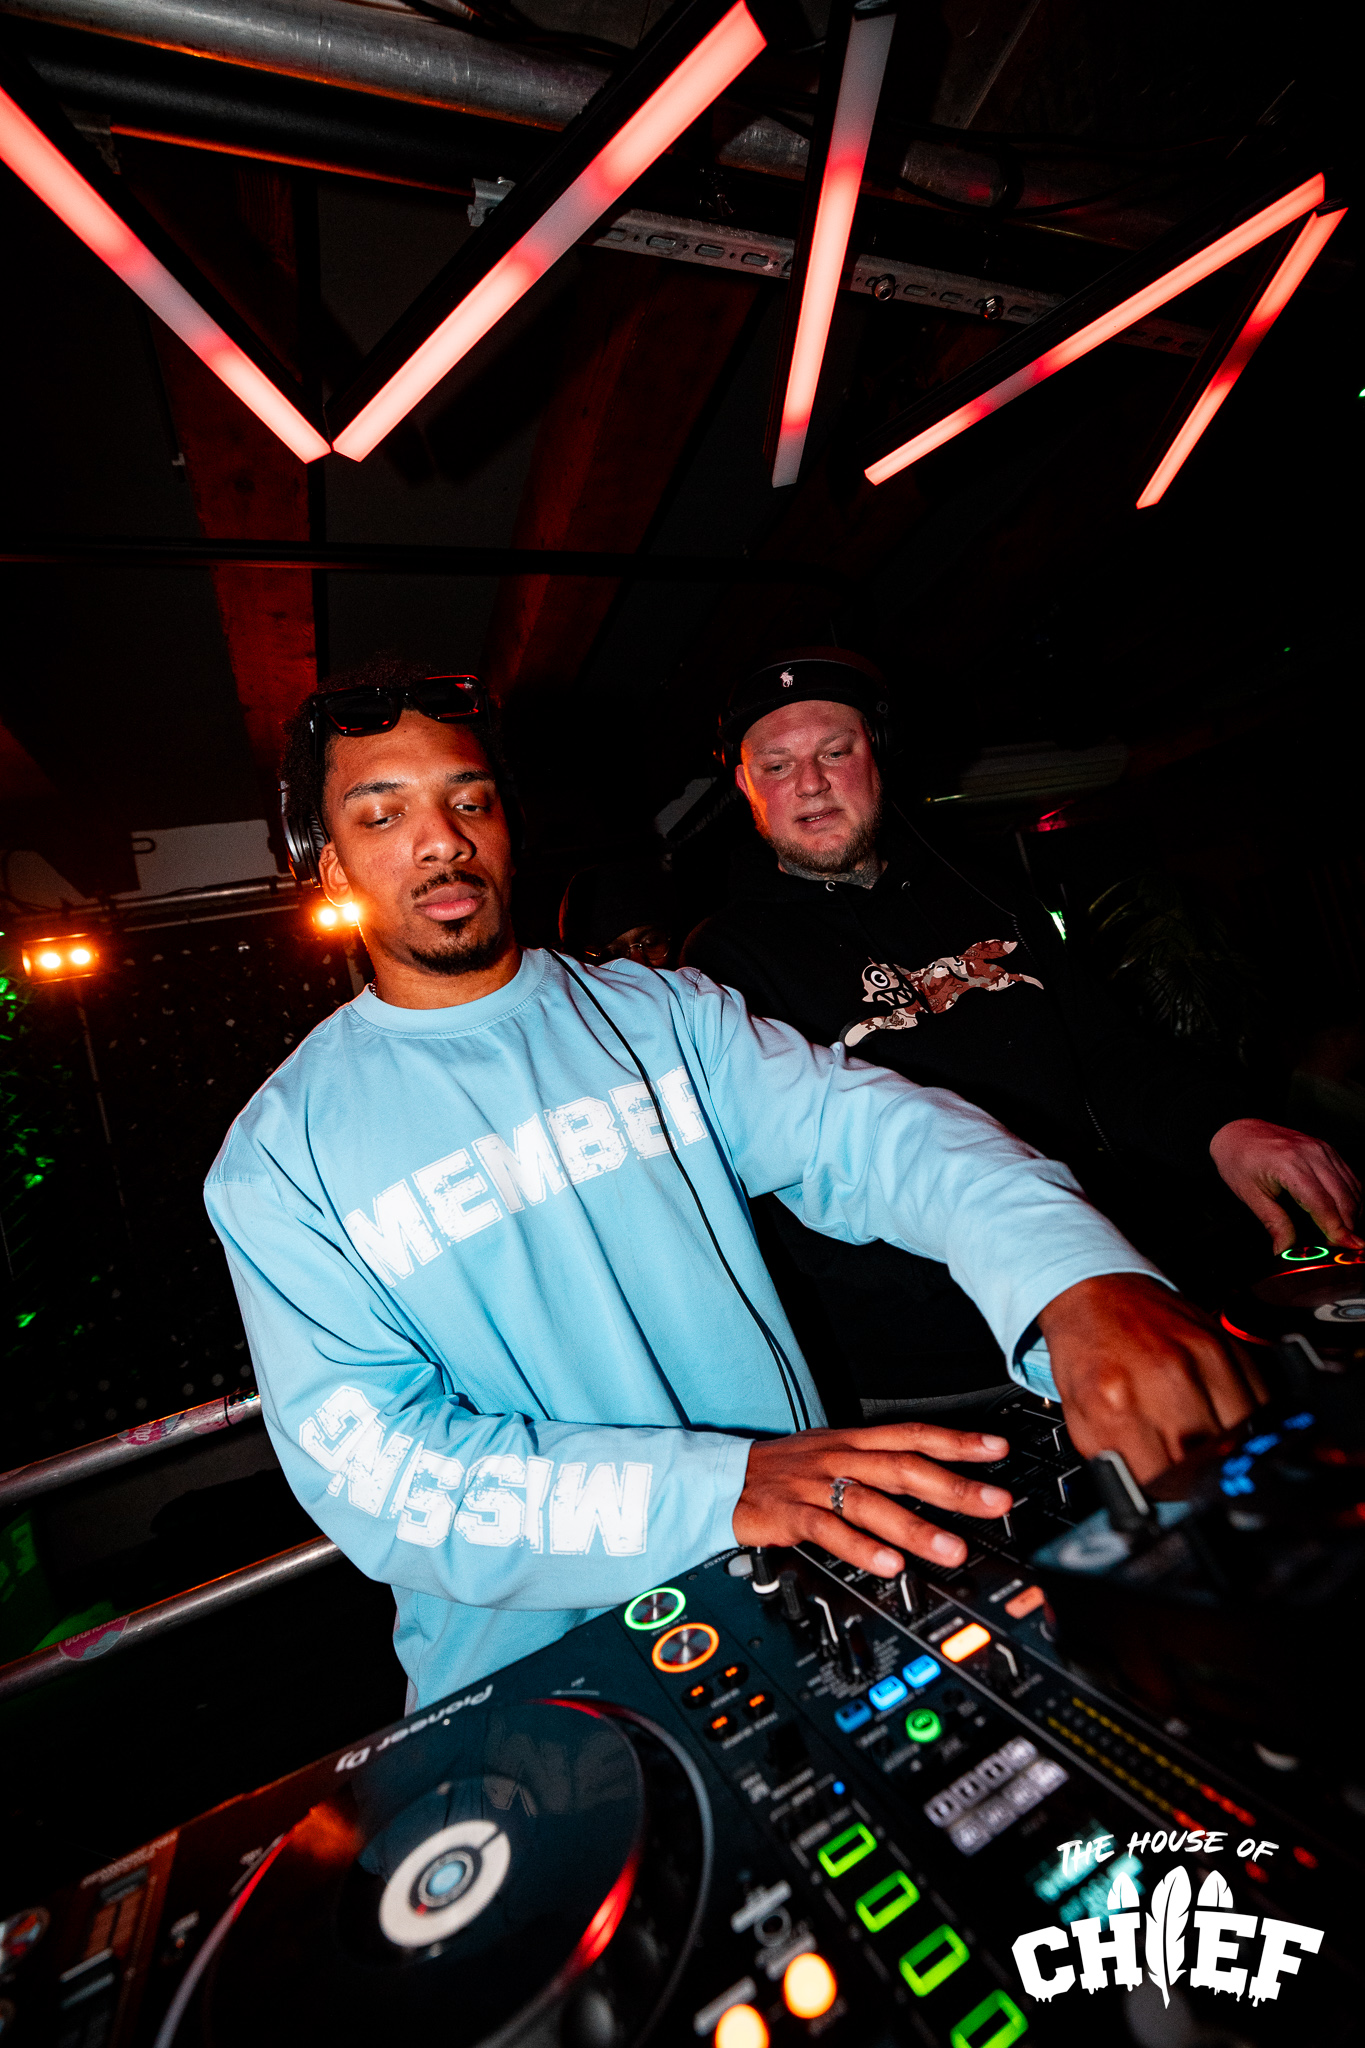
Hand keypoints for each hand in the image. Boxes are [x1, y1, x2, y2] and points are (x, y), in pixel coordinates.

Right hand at [732, 1422, 1012, 1577]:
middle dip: (953, 1486)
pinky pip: (830, 1530)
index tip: (997, 1449)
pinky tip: (888, 1565)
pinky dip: (861, 1547)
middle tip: (995, 1503)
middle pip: (903, 1468)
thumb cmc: (785, 1472)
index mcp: (853, 1441)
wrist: (723, 1479)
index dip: (956, 1440)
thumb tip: (935, 1476)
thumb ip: (879, 1465)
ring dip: (916, 1528)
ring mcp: (816, 1486)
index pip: (913, 1434)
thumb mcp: (834, 1454)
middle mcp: (840, 1459)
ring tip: (951, 1550)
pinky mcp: (792, 1514)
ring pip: (872, 1503)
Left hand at [1040, 1273, 1265, 1483]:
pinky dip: (1253, 1418)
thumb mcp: (1079, 1413)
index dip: (1168, 1493)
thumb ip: (1112, 1459)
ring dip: (1232, 1450)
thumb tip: (1147, 1495)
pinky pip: (1261, 1399)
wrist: (1094, 1290)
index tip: (1168, 1488)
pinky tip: (1231, 1420)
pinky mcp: (1227, 1344)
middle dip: (1201, 1475)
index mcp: (1115, 1403)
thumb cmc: (1086, 1352)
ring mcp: (1200, 1359)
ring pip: (1243, 1435)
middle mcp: (1162, 1380)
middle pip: (1207, 1462)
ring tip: (1212, 1446)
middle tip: (1191, 1470)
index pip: (1161, 1480)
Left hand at [1209, 1117, 1361, 1252]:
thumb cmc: (1239, 1160)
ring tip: (1344, 1232)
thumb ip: (1274, 1224)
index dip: (1337, 1229)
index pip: (1323, 1204)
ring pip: (1352, 1187)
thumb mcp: (1251, 1196)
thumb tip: (1286, 1248)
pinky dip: (1353, 1196)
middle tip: (1343, 1246)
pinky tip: (1346, 1212)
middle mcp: (1310, 1153)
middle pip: (1343, 1197)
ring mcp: (1321, 1149)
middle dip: (1348, 1225)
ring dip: (1353, 1212)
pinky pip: (1349, 1175)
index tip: (1346, 1246)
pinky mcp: (1326, 1149)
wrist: (1238, 1133)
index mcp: (1290, 1164)